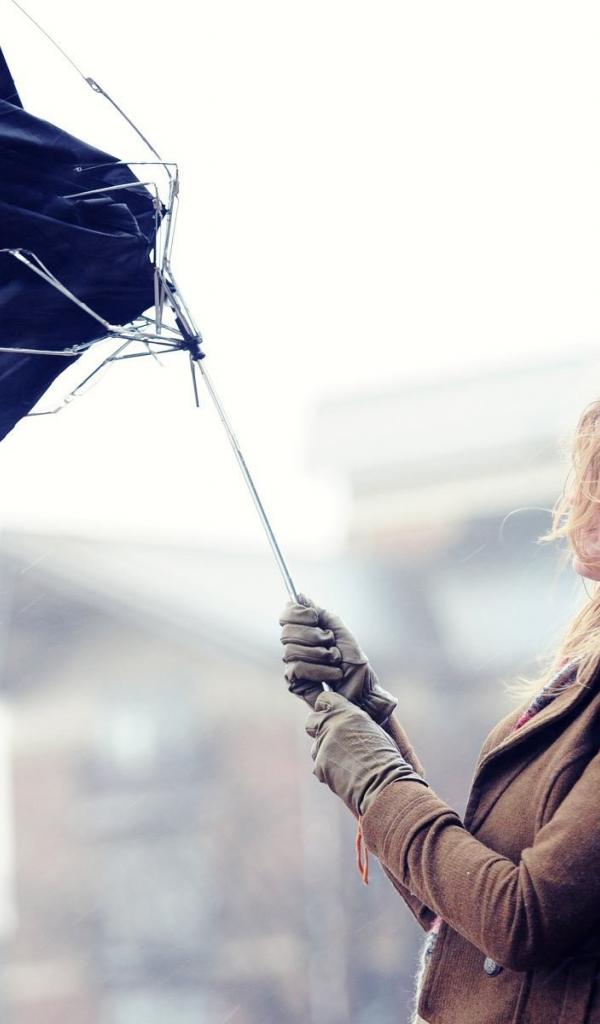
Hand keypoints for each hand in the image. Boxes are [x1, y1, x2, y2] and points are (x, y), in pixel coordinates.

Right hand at [279, 596, 396, 722]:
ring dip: (320, 655)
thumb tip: (300, 595)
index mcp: (307, 632)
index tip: (314, 617)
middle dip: (313, 636)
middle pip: (286, 632)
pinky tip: (332, 675)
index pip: (286, 616)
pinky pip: (297, 668)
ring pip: (291, 651)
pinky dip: (319, 670)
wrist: (363, 690)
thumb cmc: (355, 663)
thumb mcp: (341, 631)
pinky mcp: (295, 683)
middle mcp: (297, 647)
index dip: (297, 614)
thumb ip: (321, 613)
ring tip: (335, 662)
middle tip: (330, 643)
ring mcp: (294, 665)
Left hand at [305, 691, 426, 817]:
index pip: (324, 699)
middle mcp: (333, 725)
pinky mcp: (319, 765)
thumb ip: (355, 723)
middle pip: (311, 721)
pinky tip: (344, 776)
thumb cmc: (386, 759)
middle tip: (331, 739)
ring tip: (346, 763)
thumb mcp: (374, 731)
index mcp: (349, 713)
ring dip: (325, 753)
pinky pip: (318, 766)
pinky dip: (327, 771)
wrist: (384, 785)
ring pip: (315, 746)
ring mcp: (324, 745)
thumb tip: (347, 722)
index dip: (325, 707)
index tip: (329, 713)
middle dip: (317, 728)